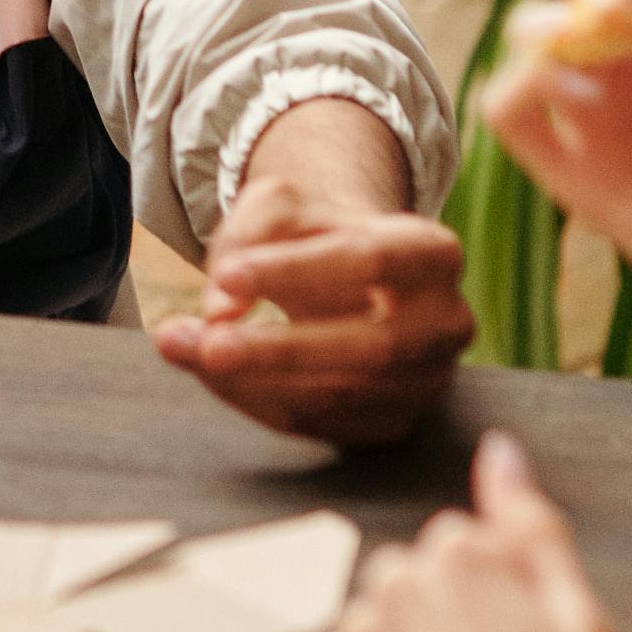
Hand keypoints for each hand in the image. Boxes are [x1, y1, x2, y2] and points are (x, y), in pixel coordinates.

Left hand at [157, 104, 468, 448]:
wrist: (347, 275)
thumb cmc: (312, 232)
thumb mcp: (279, 207)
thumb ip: (246, 240)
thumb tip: (220, 308)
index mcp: (433, 253)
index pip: (369, 260)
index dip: (295, 272)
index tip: (226, 275)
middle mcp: (446, 324)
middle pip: (368, 346)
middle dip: (281, 349)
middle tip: (209, 344)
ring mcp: (427, 381)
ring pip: (342, 395)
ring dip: (256, 382)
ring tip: (185, 349)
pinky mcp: (395, 422)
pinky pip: (324, 425)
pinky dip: (262, 403)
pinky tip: (217, 375)